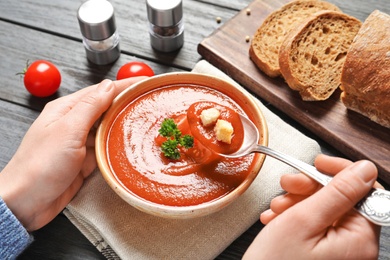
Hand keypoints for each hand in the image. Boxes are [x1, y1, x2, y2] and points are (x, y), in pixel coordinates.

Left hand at [0, 77, 144, 230]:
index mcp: (66, 109)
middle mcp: (73, 124)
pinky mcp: (85, 162)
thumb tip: (109, 86)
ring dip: (124, 125)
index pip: (100, 91)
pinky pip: (106, 149)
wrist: (27, 202)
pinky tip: (130, 144)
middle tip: (149, 101)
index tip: (144, 82)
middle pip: (106, 109)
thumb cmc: (41, 165)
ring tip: (146, 121)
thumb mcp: (68, 130)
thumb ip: (90, 107)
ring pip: (107, 129)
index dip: (123, 85)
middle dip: (127, 104)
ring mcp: (79, 143)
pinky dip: (118, 146)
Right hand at [243, 154, 381, 258]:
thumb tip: (364, 169)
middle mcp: (356, 248)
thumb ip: (337, 192)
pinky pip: (317, 226)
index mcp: (359, 240)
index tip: (317, 163)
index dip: (340, 172)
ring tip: (276, 209)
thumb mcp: (303, 220)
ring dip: (298, 202)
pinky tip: (277, 219)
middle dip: (311, 188)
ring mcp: (341, 253)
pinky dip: (296, 217)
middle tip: (287, 185)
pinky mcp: (325, 255)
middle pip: (342, 200)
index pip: (364, 191)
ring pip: (325, 211)